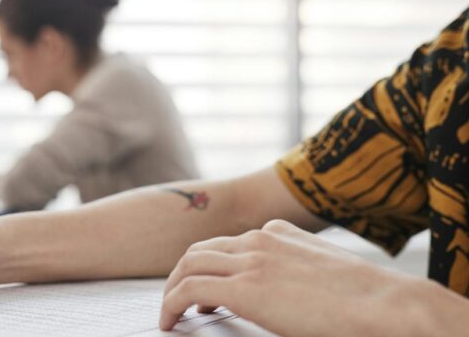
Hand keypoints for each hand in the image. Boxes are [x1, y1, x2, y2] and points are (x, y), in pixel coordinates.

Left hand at [160, 220, 429, 335]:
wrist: (386, 305)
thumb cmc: (365, 299)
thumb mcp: (324, 272)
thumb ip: (297, 270)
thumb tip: (287, 293)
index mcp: (277, 233)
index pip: (227, 243)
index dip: (209, 265)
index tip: (204, 290)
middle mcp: (259, 239)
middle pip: (201, 250)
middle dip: (183, 273)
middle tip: (177, 298)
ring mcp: (250, 260)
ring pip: (189, 265)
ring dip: (172, 288)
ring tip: (169, 313)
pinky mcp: (244, 288)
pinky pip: (189, 290)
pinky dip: (171, 304)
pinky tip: (170, 322)